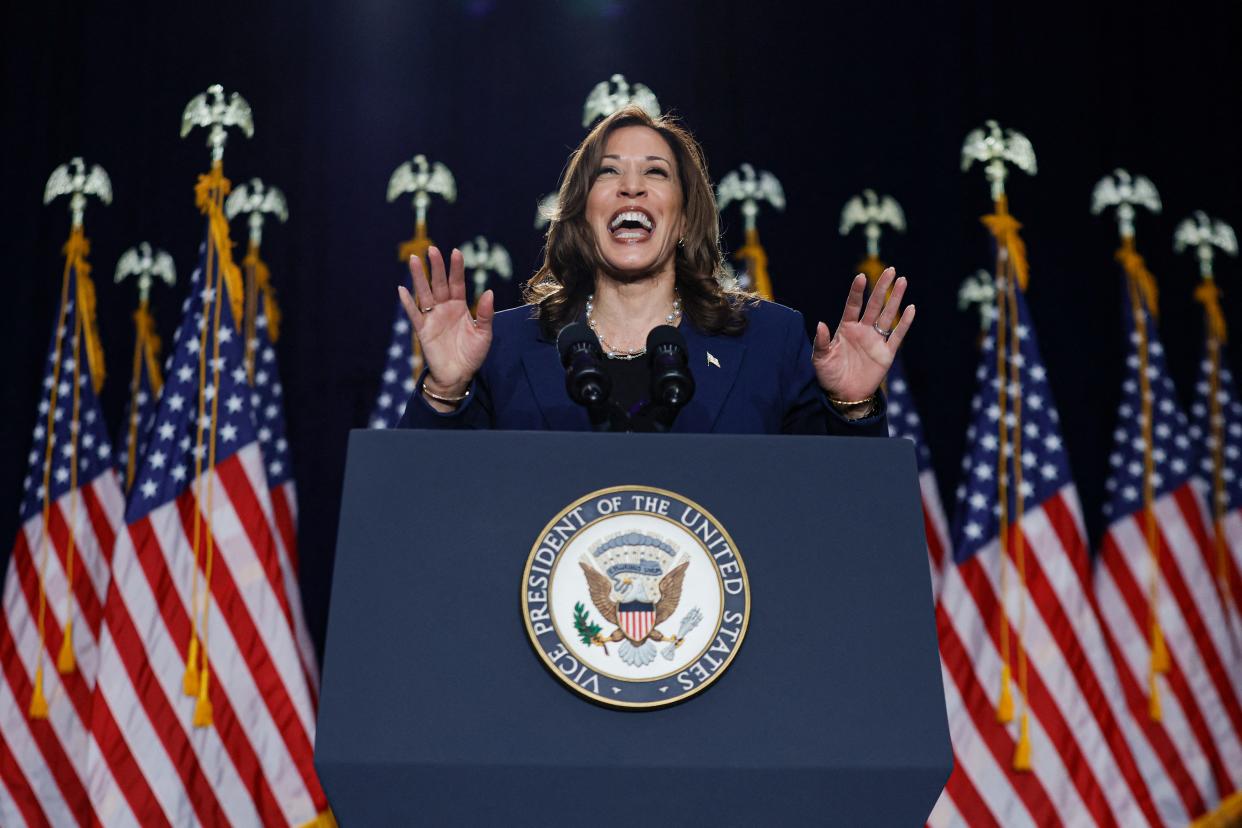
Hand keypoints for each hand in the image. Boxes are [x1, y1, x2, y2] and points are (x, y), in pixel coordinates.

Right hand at [397, 246, 494, 396]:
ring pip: (424, 293)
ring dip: (419, 277)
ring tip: (415, 260)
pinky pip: (414, 314)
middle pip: (439, 283)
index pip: (457, 283)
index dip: (456, 268)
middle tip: (432, 249)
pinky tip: (402, 290)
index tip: (456, 252)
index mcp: (460, 307)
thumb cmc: (472, 355)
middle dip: (436, 267)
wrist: (459, 376)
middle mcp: (444, 308)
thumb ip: (486, 314)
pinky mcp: (423, 330)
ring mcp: (432, 318)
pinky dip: (408, 303)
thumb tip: (489, 292)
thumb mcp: (484, 334)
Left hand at [812, 267, 914, 401]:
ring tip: (903, 281)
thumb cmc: (829, 376)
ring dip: (895, 299)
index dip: (857, 292)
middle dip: (882, 288)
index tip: (861, 276)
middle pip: (874, 305)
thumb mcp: (820, 359)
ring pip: (887, 315)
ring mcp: (875, 340)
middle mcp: (862, 330)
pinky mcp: (886, 353)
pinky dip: (904, 323)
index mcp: (846, 329)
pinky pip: (897, 336)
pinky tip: (910, 308)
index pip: (853, 305)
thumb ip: (822, 342)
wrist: (844, 395)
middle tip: (891, 270)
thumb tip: (821, 324)